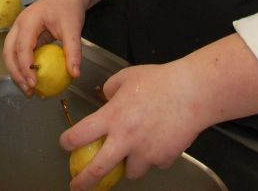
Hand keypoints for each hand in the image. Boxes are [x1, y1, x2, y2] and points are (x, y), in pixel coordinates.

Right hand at [2, 0, 87, 95]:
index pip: (22, 47)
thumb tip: (75, 74)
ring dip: (15, 72)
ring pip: (9, 53)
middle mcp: (19, 25)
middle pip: (8, 52)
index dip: (26, 67)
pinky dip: (21, 67)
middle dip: (15, 73)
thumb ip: (73, 50)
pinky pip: (16, 53)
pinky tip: (31, 79)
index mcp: (29, 21)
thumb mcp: (73, 28)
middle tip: (29, 90)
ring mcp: (18, 30)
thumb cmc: (69, 8)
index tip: (34, 83)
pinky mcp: (22, 35)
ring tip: (28, 89)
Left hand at [61, 62, 206, 189]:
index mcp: (112, 117)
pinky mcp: (164, 159)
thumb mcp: (126, 77)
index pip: (79, 135)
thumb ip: (110, 90)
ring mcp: (145, 153)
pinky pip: (155, 163)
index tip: (65, 144)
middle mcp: (125, 139)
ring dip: (128, 165)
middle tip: (77, 186)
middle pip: (97, 169)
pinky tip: (159, 141)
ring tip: (134, 151)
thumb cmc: (160, 81)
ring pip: (130, 172)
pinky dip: (154, 157)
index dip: (67, 142)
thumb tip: (106, 100)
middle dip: (84, 181)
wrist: (192, 92)